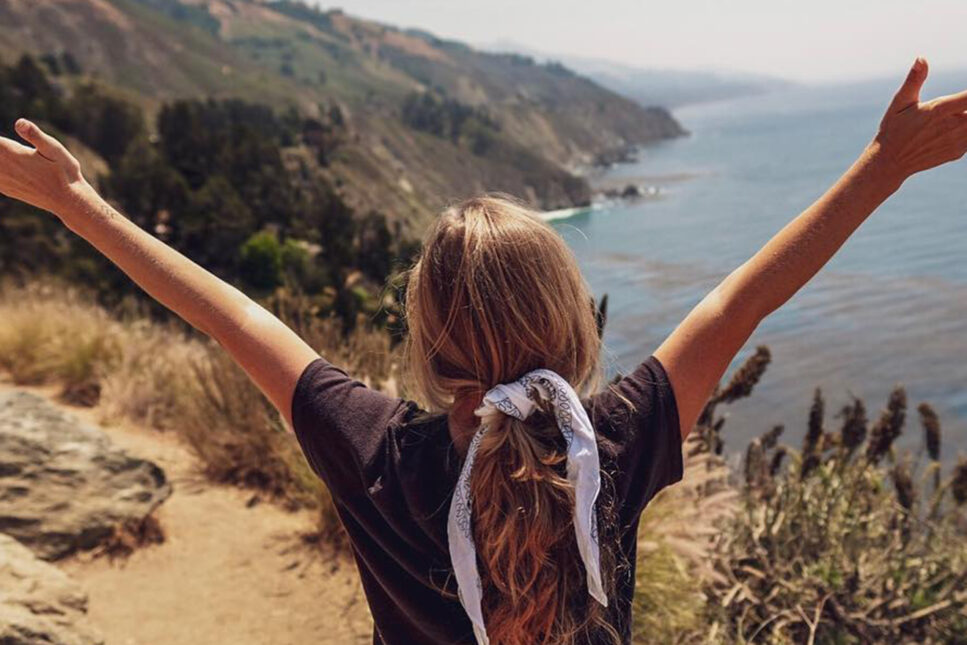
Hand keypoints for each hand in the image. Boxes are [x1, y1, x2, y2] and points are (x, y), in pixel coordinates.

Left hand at [0, 119, 87, 215]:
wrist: (68, 200)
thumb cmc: (64, 172)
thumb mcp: (54, 149)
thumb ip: (35, 135)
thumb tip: (19, 122)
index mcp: (10, 152)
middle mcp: (2, 167)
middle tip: (3, 149)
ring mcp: (1, 179)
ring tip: (3, 157)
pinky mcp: (5, 188)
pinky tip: (3, 166)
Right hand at [871, 57, 966, 183]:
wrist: (890, 162)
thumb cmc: (893, 129)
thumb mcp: (900, 102)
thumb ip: (914, 80)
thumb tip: (921, 58)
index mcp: (940, 110)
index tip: (965, 95)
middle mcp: (952, 126)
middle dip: (965, 105)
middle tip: (958, 104)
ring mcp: (957, 141)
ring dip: (965, 116)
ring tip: (949, 116)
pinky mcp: (958, 151)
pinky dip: (965, 129)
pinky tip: (952, 128)